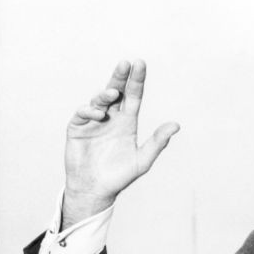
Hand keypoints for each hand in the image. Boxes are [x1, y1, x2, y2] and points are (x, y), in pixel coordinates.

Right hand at [62, 60, 179, 226]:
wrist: (96, 190)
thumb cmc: (120, 176)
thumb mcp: (142, 160)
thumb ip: (157, 142)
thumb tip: (176, 125)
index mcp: (127, 122)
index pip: (133, 96)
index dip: (136, 81)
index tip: (140, 64)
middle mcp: (111, 117)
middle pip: (116, 92)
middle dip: (120, 77)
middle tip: (126, 63)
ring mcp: (93, 121)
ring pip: (99, 100)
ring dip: (106, 95)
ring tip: (114, 93)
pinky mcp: (77, 127)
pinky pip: (83, 113)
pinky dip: (90, 111)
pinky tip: (99, 114)